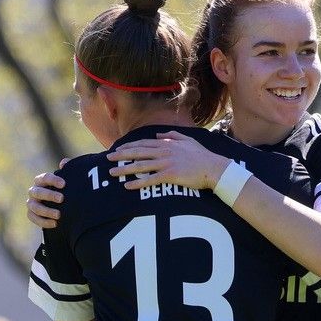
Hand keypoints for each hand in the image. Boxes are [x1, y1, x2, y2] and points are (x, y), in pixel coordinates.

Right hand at [26, 171, 64, 230]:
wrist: (61, 205)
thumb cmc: (64, 190)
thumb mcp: (67, 180)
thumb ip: (67, 170)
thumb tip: (63, 163)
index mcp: (40, 181)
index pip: (44, 178)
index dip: (53, 180)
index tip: (64, 184)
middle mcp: (34, 191)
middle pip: (38, 192)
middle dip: (49, 195)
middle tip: (62, 199)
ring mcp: (31, 203)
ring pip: (35, 207)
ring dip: (47, 211)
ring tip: (59, 214)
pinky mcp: (31, 214)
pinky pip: (34, 218)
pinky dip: (44, 222)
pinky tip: (55, 223)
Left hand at [108, 132, 226, 192]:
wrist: (213, 167)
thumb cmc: (201, 155)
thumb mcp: (187, 140)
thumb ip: (171, 135)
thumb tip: (158, 135)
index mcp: (166, 144)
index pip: (142, 144)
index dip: (128, 146)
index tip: (117, 149)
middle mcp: (164, 152)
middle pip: (137, 153)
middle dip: (121, 155)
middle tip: (108, 159)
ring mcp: (166, 163)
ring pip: (140, 166)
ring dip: (124, 169)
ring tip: (112, 173)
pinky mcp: (170, 175)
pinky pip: (150, 180)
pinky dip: (138, 183)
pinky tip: (128, 186)